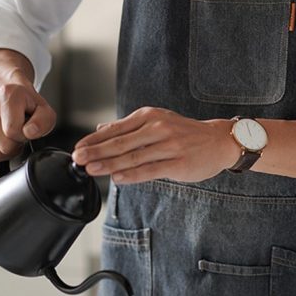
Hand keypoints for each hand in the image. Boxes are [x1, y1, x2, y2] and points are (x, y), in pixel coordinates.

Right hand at [0, 49, 55, 161]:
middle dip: (16, 144)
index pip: (12, 131)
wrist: (13, 98)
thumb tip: (29, 132)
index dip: (24, 135)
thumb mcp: (46, 113)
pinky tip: (1, 137)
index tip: (27, 127)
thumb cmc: (30, 107)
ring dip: (6, 148)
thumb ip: (44, 122)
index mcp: (8, 95)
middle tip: (20, 132)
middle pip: (3, 145)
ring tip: (11, 134)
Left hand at [72, 106, 240, 183]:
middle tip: (78, 159)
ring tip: (91, 170)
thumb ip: (129, 127)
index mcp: (149, 116)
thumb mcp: (157, 121)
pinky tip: (117, 179)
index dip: (94, 140)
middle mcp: (158, 127)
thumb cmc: (184, 133)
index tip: (78, 149)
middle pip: (121, 142)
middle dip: (96, 152)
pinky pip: (151, 170)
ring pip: (133, 157)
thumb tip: (100, 129)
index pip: (115, 129)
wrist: (217, 141)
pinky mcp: (178, 163)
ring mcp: (169, 145)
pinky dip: (132, 175)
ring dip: (109, 164)